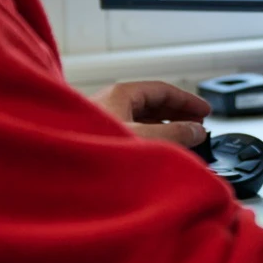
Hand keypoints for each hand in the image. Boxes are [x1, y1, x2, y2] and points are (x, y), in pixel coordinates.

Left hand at [89, 81, 210, 149]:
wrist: (56, 173)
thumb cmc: (93, 149)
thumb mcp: (146, 139)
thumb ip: (177, 134)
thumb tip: (197, 131)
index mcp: (121, 95)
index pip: (163, 90)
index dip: (187, 100)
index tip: (205, 111)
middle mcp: (110, 104)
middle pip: (151, 103)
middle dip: (177, 114)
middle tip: (198, 125)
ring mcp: (101, 122)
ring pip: (140, 119)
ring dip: (164, 129)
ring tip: (182, 141)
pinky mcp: (96, 140)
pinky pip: (130, 133)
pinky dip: (148, 140)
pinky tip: (156, 154)